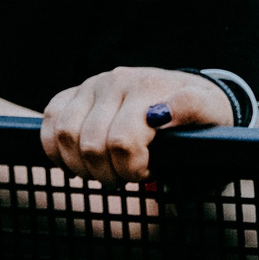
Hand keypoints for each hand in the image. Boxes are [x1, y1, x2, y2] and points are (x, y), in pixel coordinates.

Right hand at [40, 66, 232, 186]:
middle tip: (124, 178)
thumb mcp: (209, 111)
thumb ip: (192, 109)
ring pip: (64, 134)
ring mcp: (92, 85)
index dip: (132, 169)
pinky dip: (56, 148)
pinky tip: (78, 161)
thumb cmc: (198, 111)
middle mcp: (117, 81)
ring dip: (80, 165)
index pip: (122, 141)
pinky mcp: (75, 92)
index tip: (148, 171)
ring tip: (103, 171)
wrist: (184, 91)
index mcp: (148, 87)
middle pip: (92, 144)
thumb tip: (160, 114)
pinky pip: (50, 119)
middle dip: (107, 174)